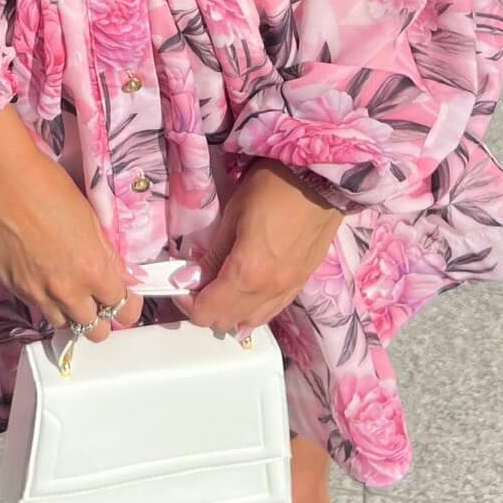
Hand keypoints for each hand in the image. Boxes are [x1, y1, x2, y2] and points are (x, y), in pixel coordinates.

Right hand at [0, 105, 143, 343]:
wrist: (1, 178)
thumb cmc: (49, 187)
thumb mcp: (89, 216)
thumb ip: (108, 254)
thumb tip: (123, 277)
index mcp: (92, 269)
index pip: (122, 308)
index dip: (128, 303)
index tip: (126, 296)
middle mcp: (65, 290)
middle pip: (94, 329)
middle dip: (102, 316)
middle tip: (99, 297)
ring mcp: (36, 292)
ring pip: (64, 324)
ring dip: (72, 313)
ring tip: (70, 289)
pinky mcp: (12, 287)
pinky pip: (37, 307)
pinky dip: (46, 300)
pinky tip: (45, 277)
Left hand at [170, 159, 344, 337]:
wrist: (321, 180)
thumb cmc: (273, 187)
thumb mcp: (234, 214)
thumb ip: (213, 253)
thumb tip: (190, 278)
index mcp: (247, 273)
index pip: (206, 312)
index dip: (186, 301)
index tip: (181, 281)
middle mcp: (269, 291)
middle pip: (226, 321)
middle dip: (205, 306)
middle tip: (197, 280)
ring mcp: (289, 290)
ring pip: (250, 321)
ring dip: (229, 310)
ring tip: (220, 284)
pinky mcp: (302, 284)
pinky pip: (272, 310)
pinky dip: (253, 308)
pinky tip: (246, 292)